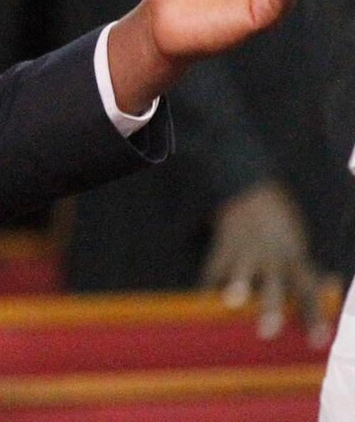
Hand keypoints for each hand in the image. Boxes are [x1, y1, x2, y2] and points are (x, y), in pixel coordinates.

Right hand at [202, 180, 331, 344]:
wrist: (250, 188)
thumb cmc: (279, 222)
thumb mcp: (298, 242)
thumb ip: (305, 266)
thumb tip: (328, 284)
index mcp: (295, 258)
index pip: (308, 290)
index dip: (313, 316)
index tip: (317, 341)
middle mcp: (272, 257)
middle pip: (275, 286)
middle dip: (271, 308)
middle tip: (267, 331)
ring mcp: (246, 250)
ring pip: (242, 271)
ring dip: (238, 285)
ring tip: (231, 302)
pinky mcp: (224, 243)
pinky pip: (214, 265)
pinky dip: (207, 283)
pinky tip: (201, 302)